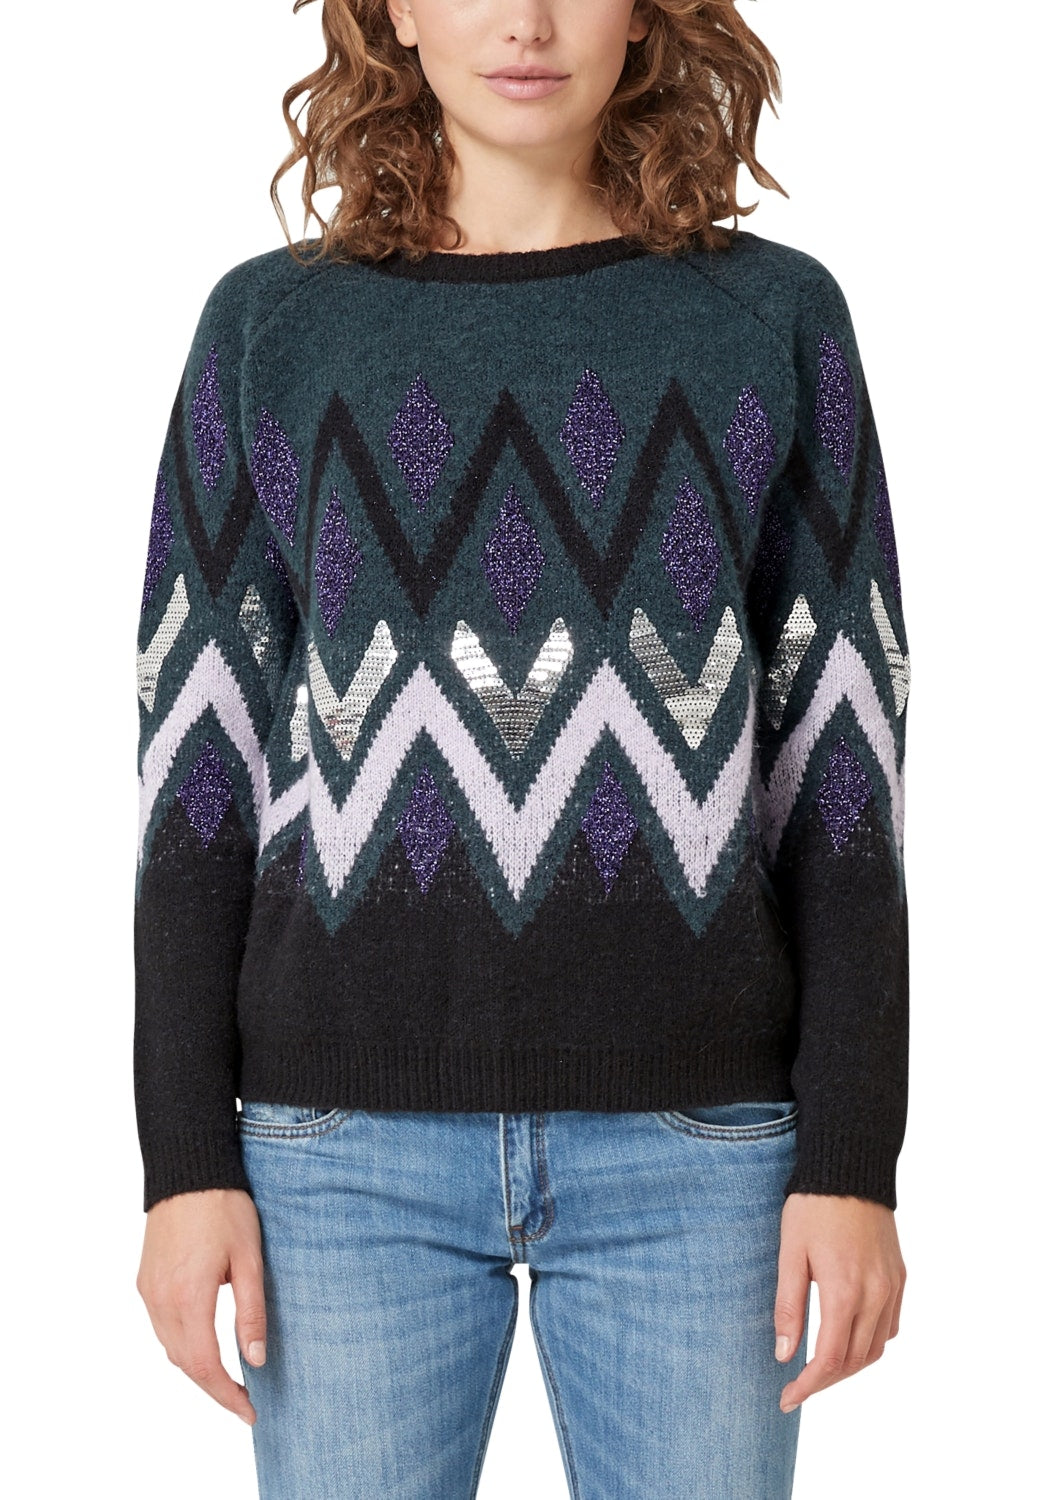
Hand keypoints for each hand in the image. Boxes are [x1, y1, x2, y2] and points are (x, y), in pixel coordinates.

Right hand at [136, 1187, 267, 1425]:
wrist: (189, 1169)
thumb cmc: (225, 1207)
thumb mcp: (249, 1259)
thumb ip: (251, 1312)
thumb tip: (256, 1359)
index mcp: (189, 1297)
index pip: (204, 1366)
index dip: (226, 1395)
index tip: (249, 1410)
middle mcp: (161, 1300)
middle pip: (183, 1363)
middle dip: (214, 1387)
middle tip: (244, 1399)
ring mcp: (148, 1291)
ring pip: (169, 1347)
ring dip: (196, 1367)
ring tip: (229, 1377)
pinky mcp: (145, 1280)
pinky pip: (161, 1326)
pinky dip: (181, 1343)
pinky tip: (203, 1343)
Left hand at [773, 1192, 905, 1412]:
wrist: (850, 1168)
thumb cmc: (813, 1207)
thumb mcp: (790, 1252)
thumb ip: (788, 1306)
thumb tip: (784, 1354)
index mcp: (844, 1291)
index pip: (829, 1359)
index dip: (807, 1386)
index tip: (787, 1398)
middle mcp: (875, 1295)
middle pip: (854, 1361)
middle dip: (825, 1381)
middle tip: (798, 1387)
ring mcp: (892, 1288)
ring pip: (876, 1349)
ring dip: (849, 1366)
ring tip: (820, 1369)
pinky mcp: (900, 1278)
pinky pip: (890, 1327)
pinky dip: (871, 1344)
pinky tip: (849, 1339)